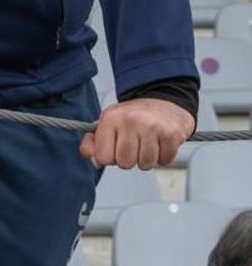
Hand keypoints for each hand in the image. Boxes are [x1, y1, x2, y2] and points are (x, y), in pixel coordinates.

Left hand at [79, 97, 194, 169]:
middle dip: (129, 160)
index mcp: (110, 118)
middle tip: (134, 146)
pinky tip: (160, 143)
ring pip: (145, 164)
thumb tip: (95, 162)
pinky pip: (164, 161)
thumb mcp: (108, 123)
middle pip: (124, 163)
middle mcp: (129, 120)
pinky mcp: (171, 134)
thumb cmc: (133, 116)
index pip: (102, 157)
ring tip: (147, 144)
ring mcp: (151, 127)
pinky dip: (163, 157)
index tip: (115, 149)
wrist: (163, 101)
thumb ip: (94, 143)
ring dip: (147, 159)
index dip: (109, 158)